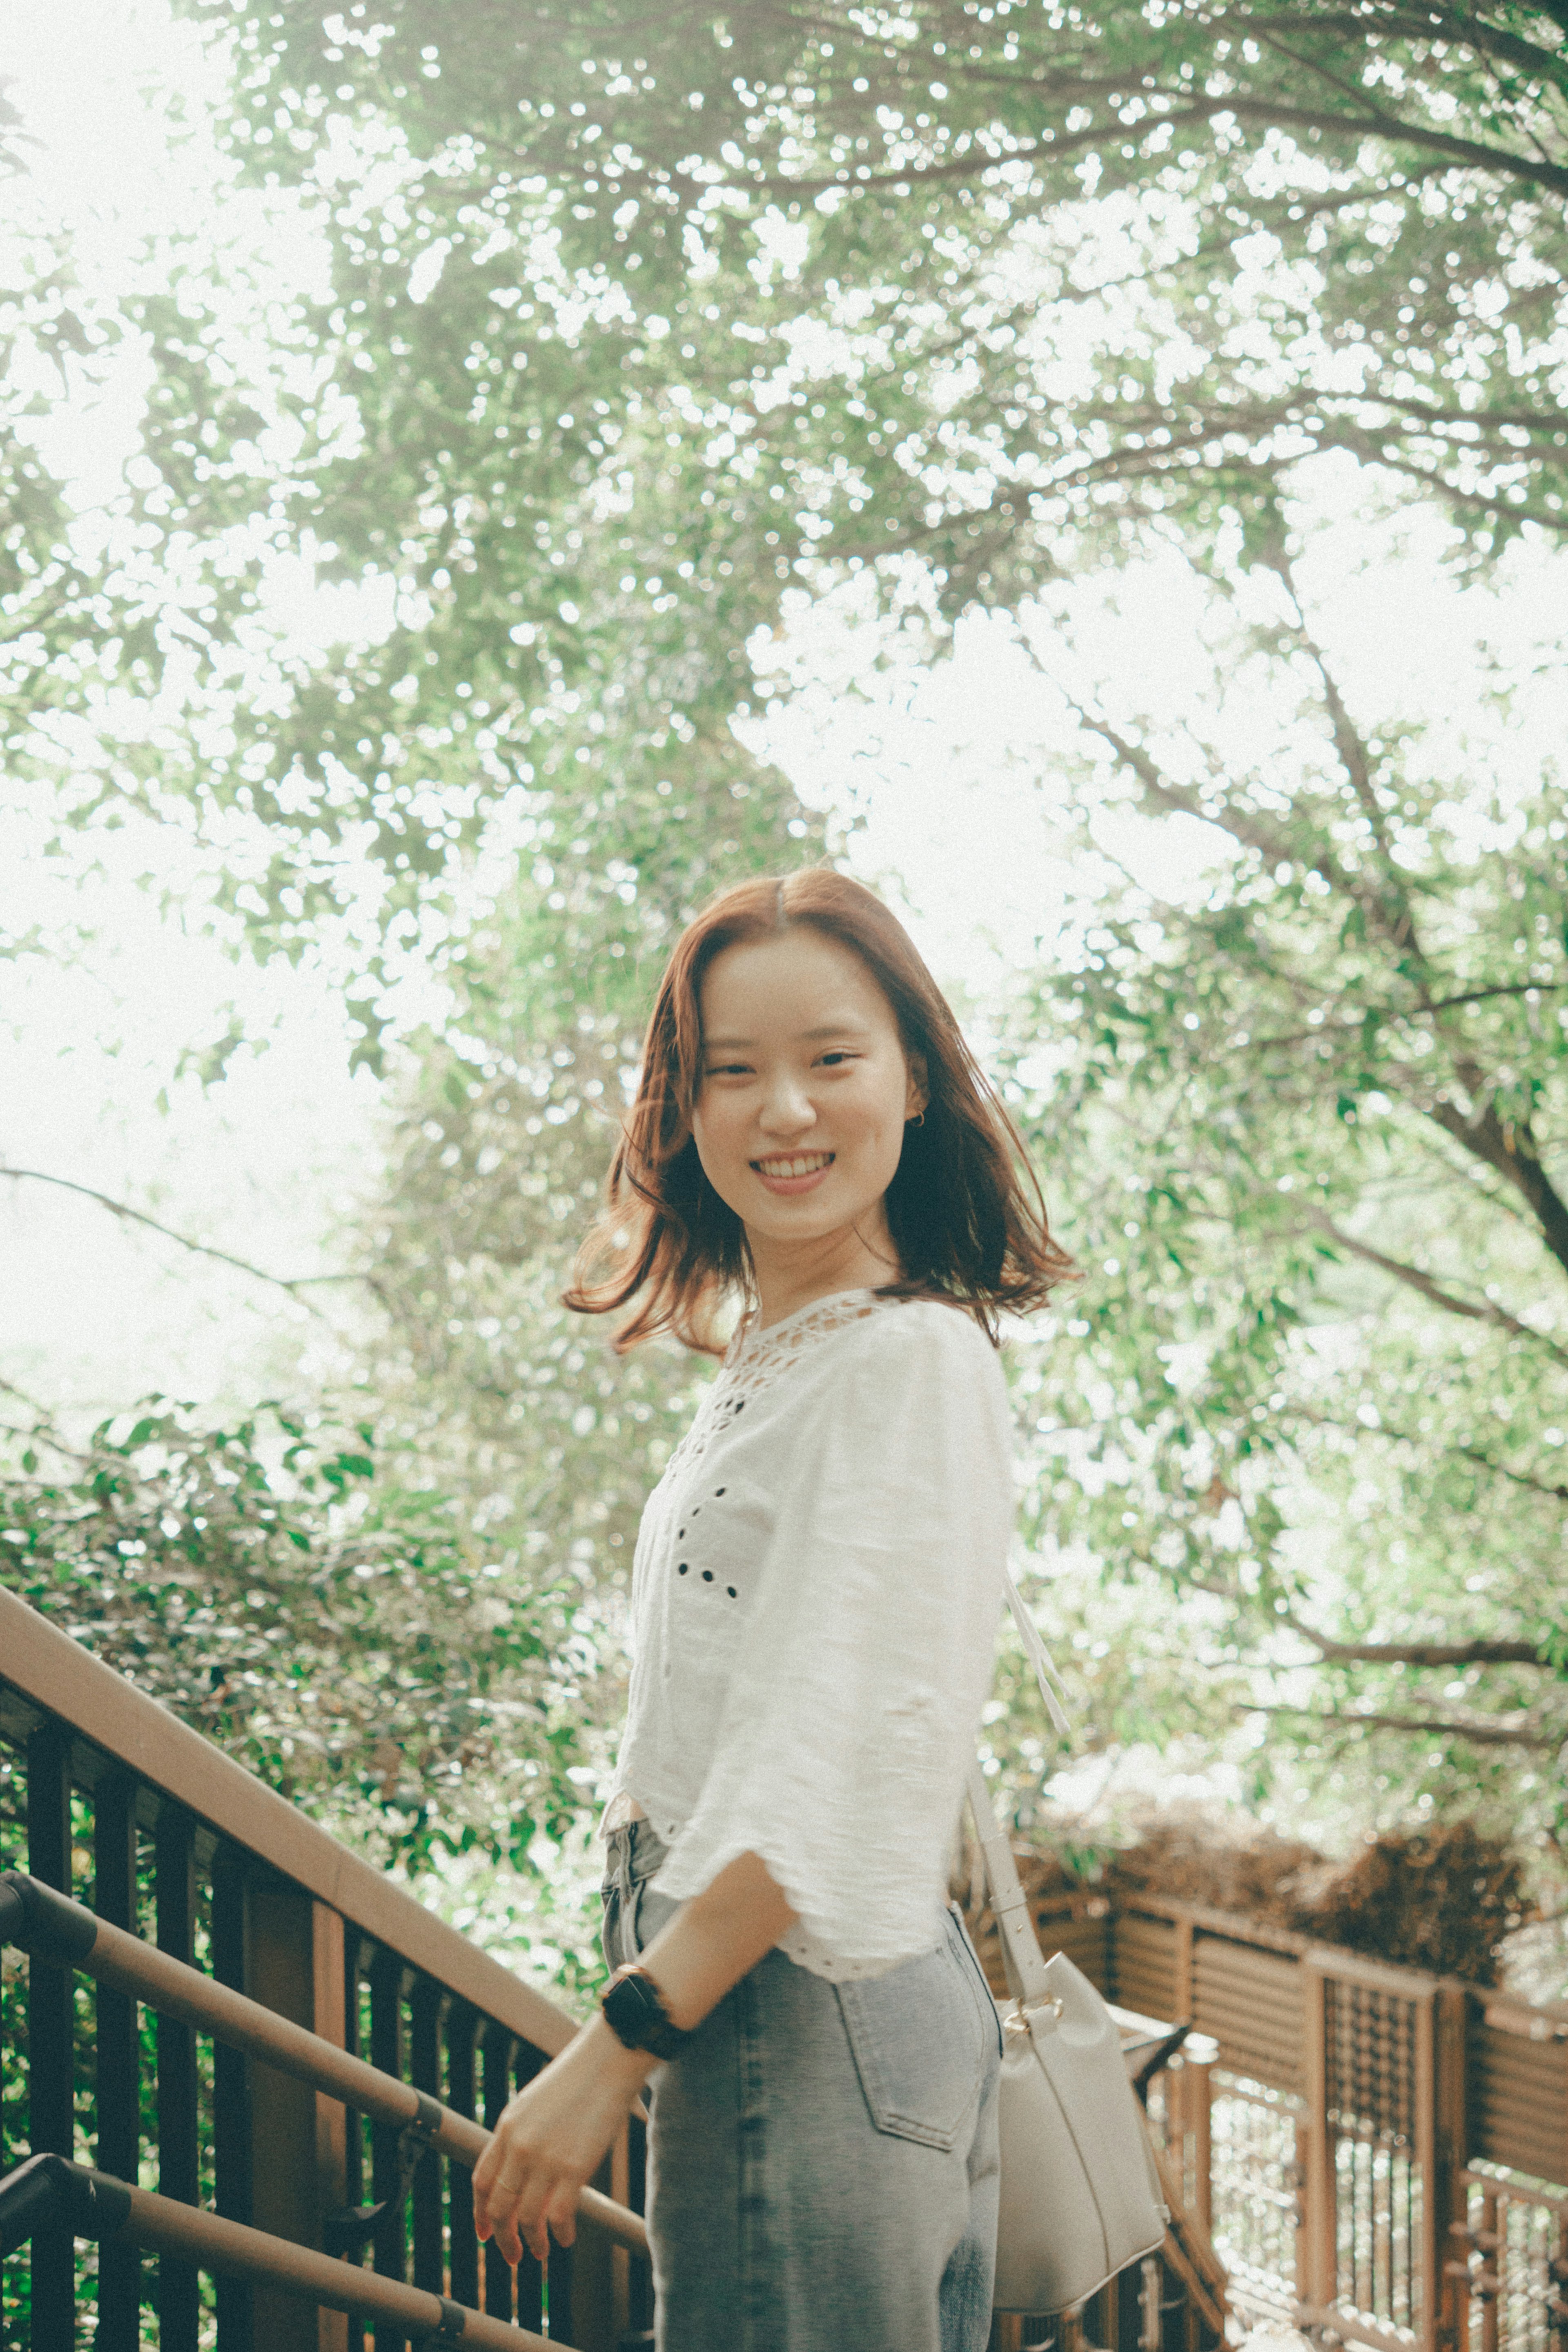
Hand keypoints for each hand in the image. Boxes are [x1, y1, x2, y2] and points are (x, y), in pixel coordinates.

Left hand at [471, 2017, 649, 2266]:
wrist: (608, 2059)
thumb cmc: (576, 2078)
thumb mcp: (533, 2104)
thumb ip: (520, 2137)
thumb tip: (517, 2173)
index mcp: (507, 2127)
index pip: (481, 2182)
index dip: (481, 2214)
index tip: (484, 2233)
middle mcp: (520, 2146)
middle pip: (499, 2207)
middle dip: (503, 2238)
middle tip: (512, 2256)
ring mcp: (546, 2158)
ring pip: (526, 2217)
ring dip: (532, 2242)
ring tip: (540, 2252)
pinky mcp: (575, 2167)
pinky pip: (558, 2215)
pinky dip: (559, 2234)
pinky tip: (566, 2239)